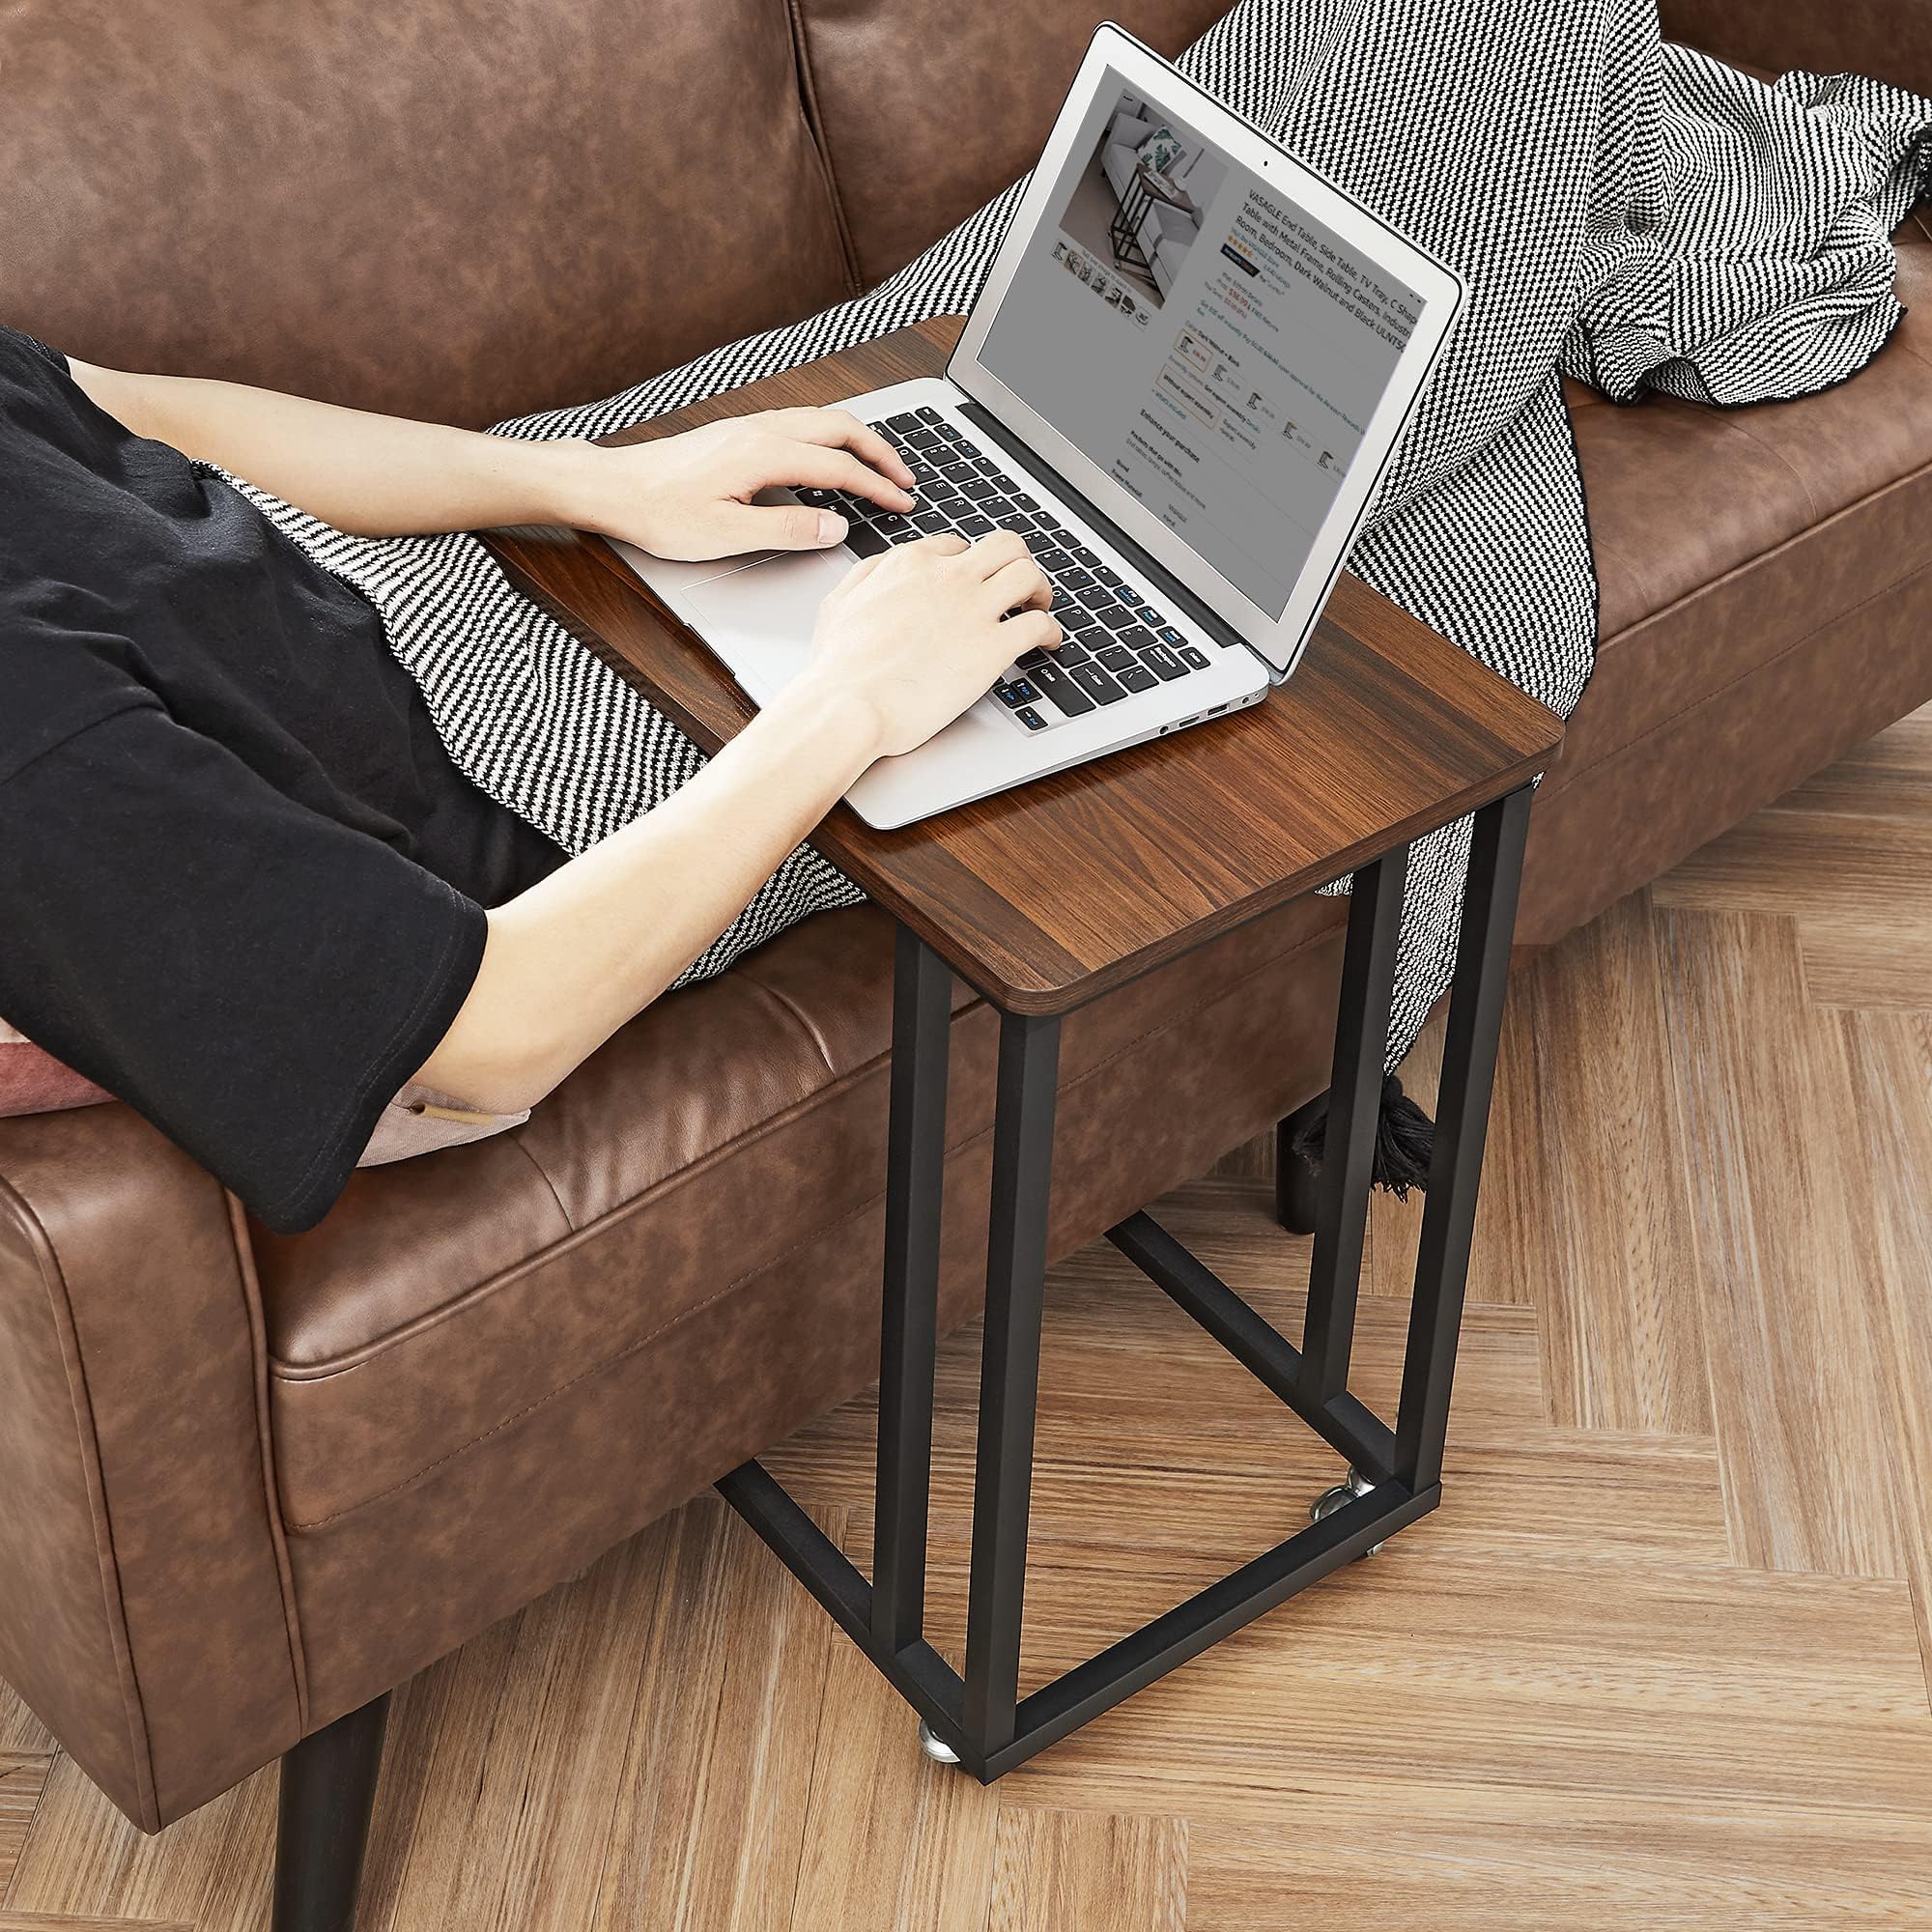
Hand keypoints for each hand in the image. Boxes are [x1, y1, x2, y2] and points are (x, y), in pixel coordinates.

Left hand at [560, 408, 917, 559]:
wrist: (612, 487)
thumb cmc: (659, 511)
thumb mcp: (726, 533)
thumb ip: (787, 529)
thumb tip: (836, 526)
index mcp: (765, 453)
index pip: (840, 466)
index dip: (878, 487)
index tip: (902, 504)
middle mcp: (760, 430)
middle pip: (839, 427)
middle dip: (880, 451)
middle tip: (905, 479)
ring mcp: (748, 427)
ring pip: (819, 420)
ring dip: (855, 440)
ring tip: (877, 466)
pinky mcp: (736, 433)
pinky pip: (799, 425)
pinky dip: (829, 439)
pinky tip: (828, 460)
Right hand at [794, 532, 1061, 759]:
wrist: (847, 705)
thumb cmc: (838, 669)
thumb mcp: (839, 604)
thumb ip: (867, 577)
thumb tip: (885, 569)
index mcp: (910, 564)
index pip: (957, 546)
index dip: (972, 565)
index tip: (977, 583)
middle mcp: (948, 577)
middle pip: (1004, 546)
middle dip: (1017, 562)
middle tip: (1019, 586)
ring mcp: (974, 609)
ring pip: (1029, 574)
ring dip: (1040, 589)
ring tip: (1039, 608)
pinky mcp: (993, 647)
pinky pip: (1040, 625)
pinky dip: (1052, 632)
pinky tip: (1048, 643)